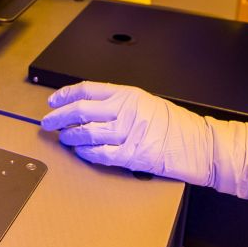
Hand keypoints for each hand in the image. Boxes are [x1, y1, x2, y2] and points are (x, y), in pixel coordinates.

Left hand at [41, 82, 212, 182]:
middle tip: (48, 122)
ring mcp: (129, 133)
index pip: (87, 90)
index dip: (65, 95)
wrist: (199, 144)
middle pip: (81, 111)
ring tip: (64, 137)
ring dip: (70, 136)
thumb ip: (118, 103)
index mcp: (128, 95)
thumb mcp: (145, 102)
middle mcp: (126, 111)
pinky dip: (86, 153)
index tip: (53, 101)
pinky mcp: (132, 155)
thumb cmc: (174, 125)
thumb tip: (86, 108)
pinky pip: (100, 154)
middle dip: (59, 117)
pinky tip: (80, 152)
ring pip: (87, 133)